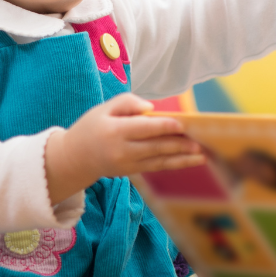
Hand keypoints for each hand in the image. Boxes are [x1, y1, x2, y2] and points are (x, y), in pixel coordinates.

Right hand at [45, 93, 204, 204]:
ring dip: (182, 158)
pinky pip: (156, 168)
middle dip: (179, 145)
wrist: (74, 158)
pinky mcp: (131, 173)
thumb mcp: (104, 108)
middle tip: (200, 142)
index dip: (165, 127)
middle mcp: (122, 150)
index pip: (144, 128)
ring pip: (159, 161)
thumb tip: (151, 108)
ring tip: (201, 155)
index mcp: (115, 131)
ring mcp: (127, 164)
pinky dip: (173, 164)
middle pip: (156, 147)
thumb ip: (127, 103)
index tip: (183, 125)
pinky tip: (188, 161)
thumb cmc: (91, 127)